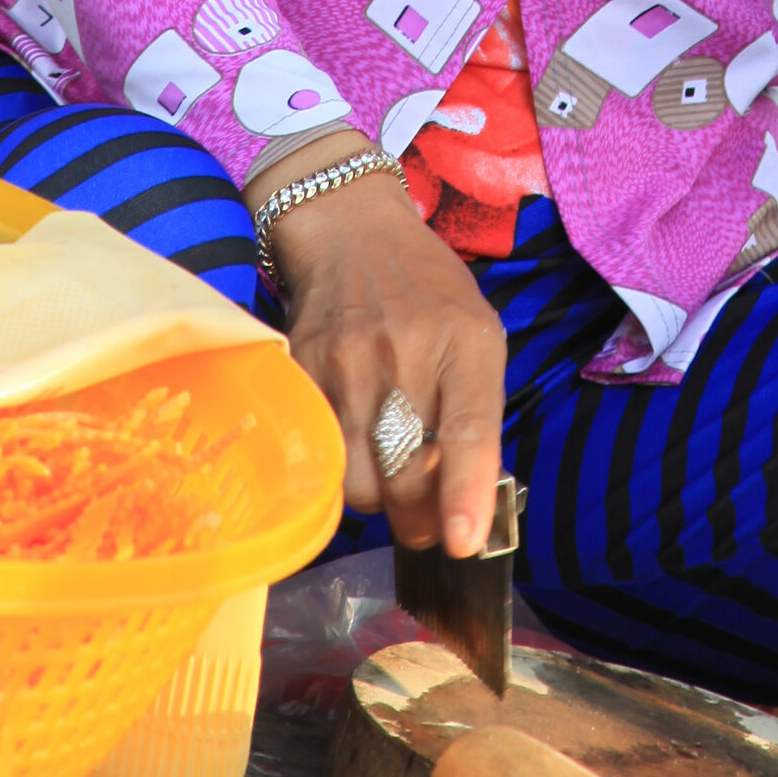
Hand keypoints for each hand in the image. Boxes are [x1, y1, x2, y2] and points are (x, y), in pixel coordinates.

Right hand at [264, 157, 507, 556]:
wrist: (352, 234)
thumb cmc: (429, 294)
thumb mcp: (477, 337)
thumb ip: (477, 413)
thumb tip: (467, 503)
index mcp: (463, 341)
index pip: (467, 428)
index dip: (466, 491)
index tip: (465, 542)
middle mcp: (403, 352)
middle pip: (405, 476)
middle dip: (420, 519)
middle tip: (428, 523)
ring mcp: (344, 364)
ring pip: (357, 482)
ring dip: (377, 497)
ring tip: (386, 472)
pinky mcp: (300, 374)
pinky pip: (317, 458)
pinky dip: (337, 472)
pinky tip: (352, 450)